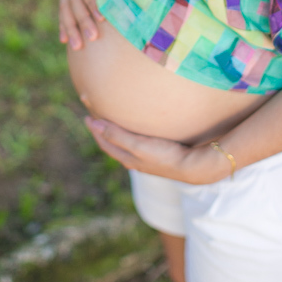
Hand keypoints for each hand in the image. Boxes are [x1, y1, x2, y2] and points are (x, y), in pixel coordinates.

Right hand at [60, 0, 125, 49]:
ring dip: (70, 26)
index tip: (102, 17)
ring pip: (66, 5)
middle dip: (82, 20)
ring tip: (76, 46)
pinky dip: (63, 22)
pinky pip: (63, 4)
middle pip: (74, 0)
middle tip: (92, 39)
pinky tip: (64, 39)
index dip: (92, 1)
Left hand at [84, 117, 227, 184]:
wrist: (194, 167)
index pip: (104, 142)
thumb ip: (116, 135)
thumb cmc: (166, 155)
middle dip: (102, 129)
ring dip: (116, 132)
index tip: (87, 113)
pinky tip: (138, 128)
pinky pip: (137, 143)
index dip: (95, 128)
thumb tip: (93, 123)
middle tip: (96, 113)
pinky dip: (130, 134)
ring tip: (114, 120)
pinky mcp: (158, 154)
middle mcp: (134, 160)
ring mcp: (146, 158)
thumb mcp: (138, 145)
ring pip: (125, 144)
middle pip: (112, 143)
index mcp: (127, 158)